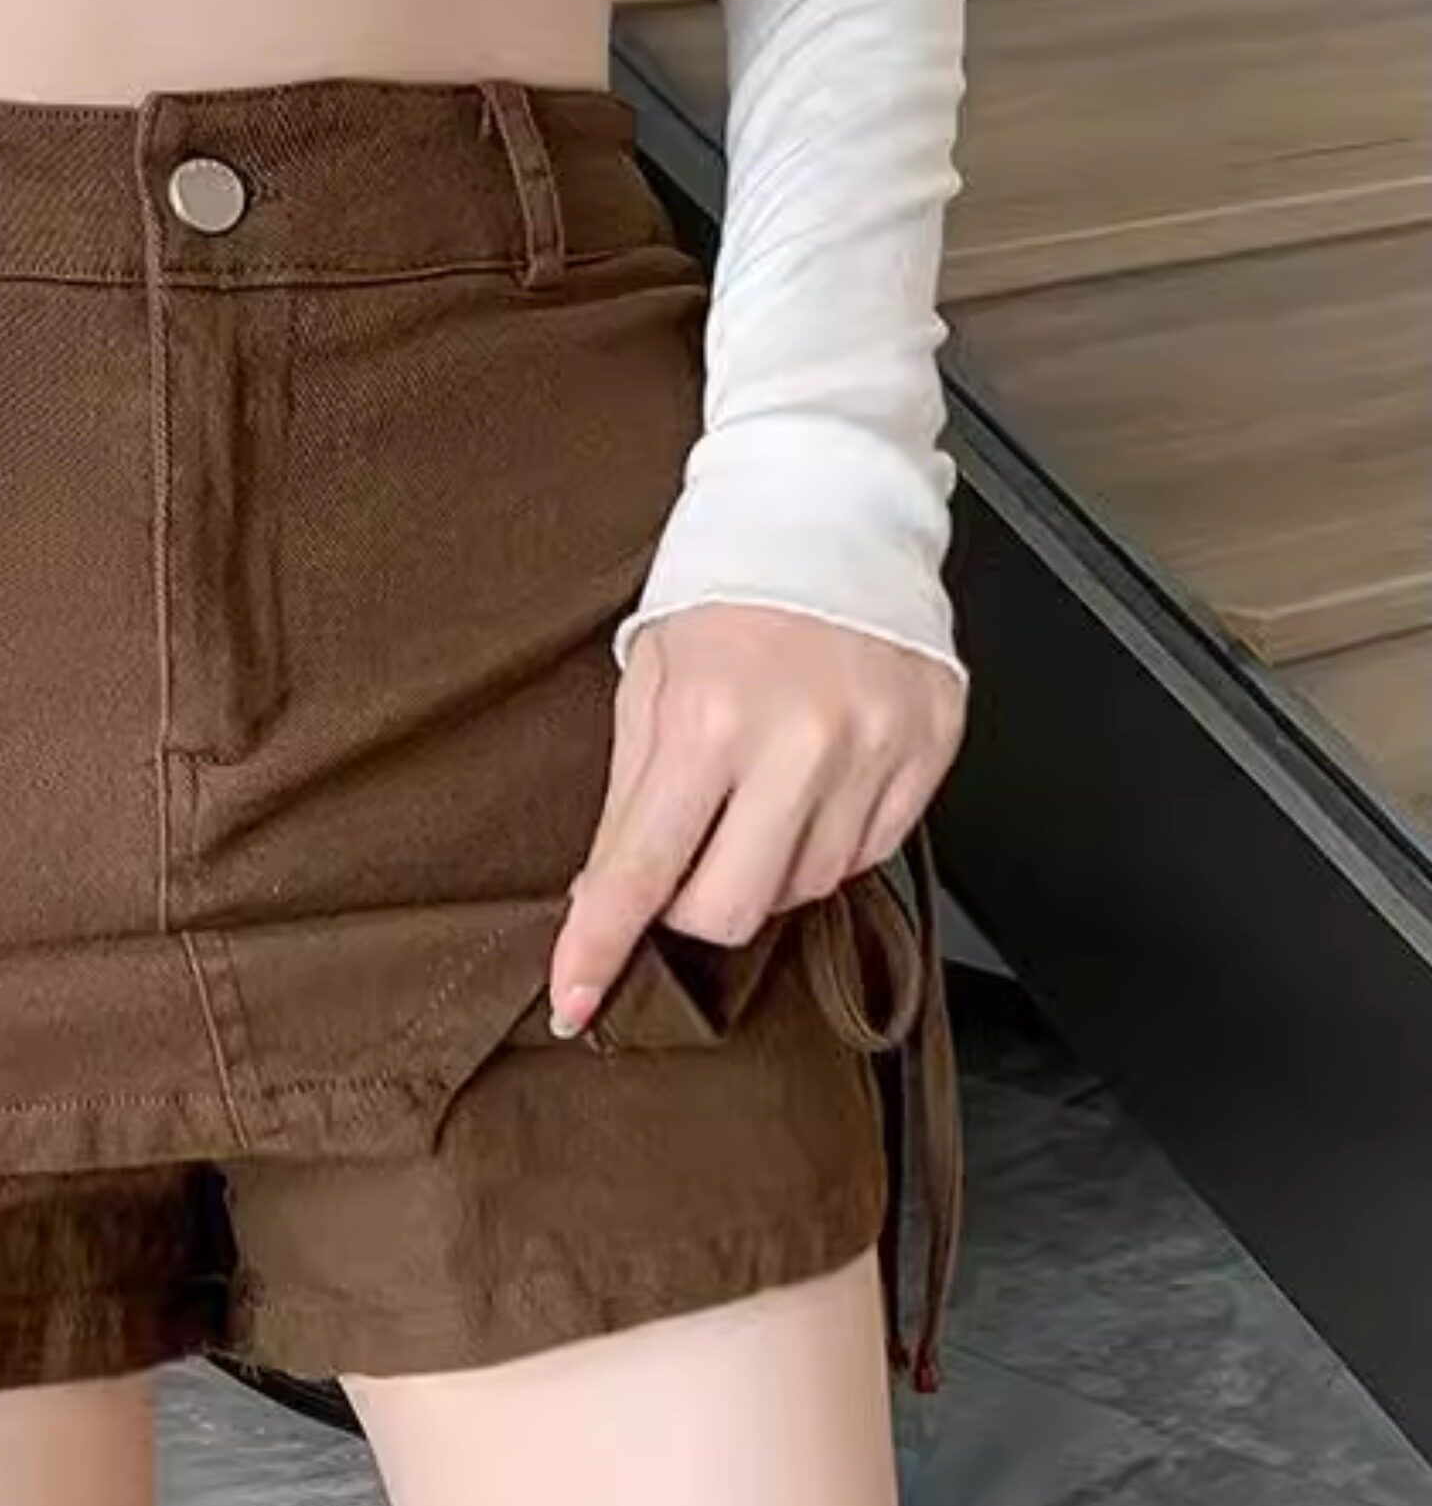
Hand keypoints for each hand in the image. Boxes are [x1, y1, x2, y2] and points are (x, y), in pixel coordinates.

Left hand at [549, 603, 964, 1038]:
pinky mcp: (930, 749)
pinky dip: (829, 839)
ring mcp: (875, 749)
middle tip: (685, 856)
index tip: (575, 999)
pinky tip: (813, 782)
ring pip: (806, 888)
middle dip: (691, 905)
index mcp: (708, 720)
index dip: (600, 946)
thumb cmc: (725, 585)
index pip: (640, 870)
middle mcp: (800, 743)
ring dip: (764, 867)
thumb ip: (630, 795)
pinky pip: (870, 851)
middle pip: (732, 908)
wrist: (831, 506)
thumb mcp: (648, 676)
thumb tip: (605, 895)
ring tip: (758, 789)